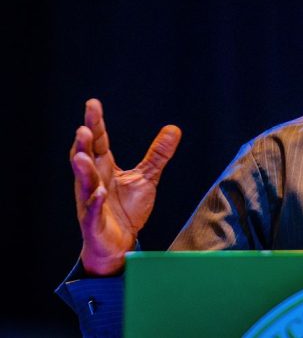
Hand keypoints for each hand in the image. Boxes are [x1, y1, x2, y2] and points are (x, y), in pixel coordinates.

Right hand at [69, 99, 180, 274]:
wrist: (119, 244)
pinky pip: (92, 212)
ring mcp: (90, 203)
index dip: (96, 124)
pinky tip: (99, 193)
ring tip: (82, 156)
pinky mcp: (94, 223)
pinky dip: (94, 202)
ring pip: (84, 184)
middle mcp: (93, 182)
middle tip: (83, 128)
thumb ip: (158, 154)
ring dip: (83, 171)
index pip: (99, 142)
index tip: (92, 104)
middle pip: (86, 159)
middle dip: (84, 144)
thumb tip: (174, 128)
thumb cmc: (127, 208)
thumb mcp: (147, 178)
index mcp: (104, 168)